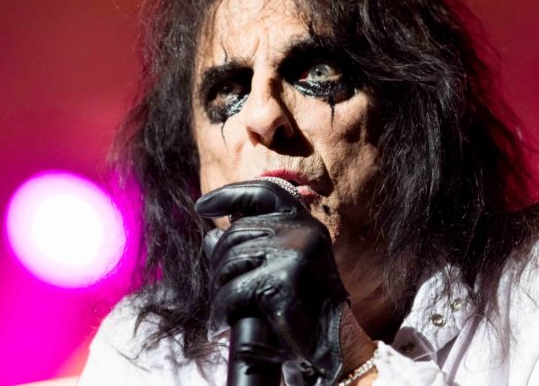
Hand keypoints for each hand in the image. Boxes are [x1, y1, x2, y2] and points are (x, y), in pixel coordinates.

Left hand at [195, 180, 348, 384]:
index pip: (264, 193)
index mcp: (306, 224)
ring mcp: (293, 253)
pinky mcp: (282, 281)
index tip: (202, 205)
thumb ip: (251, 247)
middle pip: (236, 233)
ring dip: (219, 291)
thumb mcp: (282, 268)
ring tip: (225, 311)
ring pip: (230, 261)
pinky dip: (220, 312)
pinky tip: (220, 325)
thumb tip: (210, 236)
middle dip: (218, 264)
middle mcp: (302, 231)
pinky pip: (232, 292)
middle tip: (221, 292)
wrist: (336, 345)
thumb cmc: (307, 309)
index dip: (230, 194)